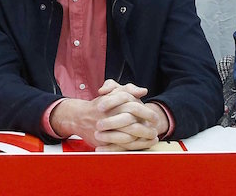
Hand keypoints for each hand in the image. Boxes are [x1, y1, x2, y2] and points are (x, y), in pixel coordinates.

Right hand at [49, 80, 165, 150]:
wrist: (79, 117)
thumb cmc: (101, 105)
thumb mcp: (113, 92)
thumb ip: (128, 89)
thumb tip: (143, 91)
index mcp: (113, 103)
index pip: (133, 107)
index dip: (146, 113)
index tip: (155, 118)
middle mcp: (109, 115)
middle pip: (131, 123)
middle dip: (145, 128)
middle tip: (155, 130)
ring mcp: (106, 128)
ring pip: (127, 135)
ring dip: (142, 138)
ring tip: (152, 138)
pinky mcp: (103, 140)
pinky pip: (120, 145)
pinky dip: (133, 145)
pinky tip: (142, 144)